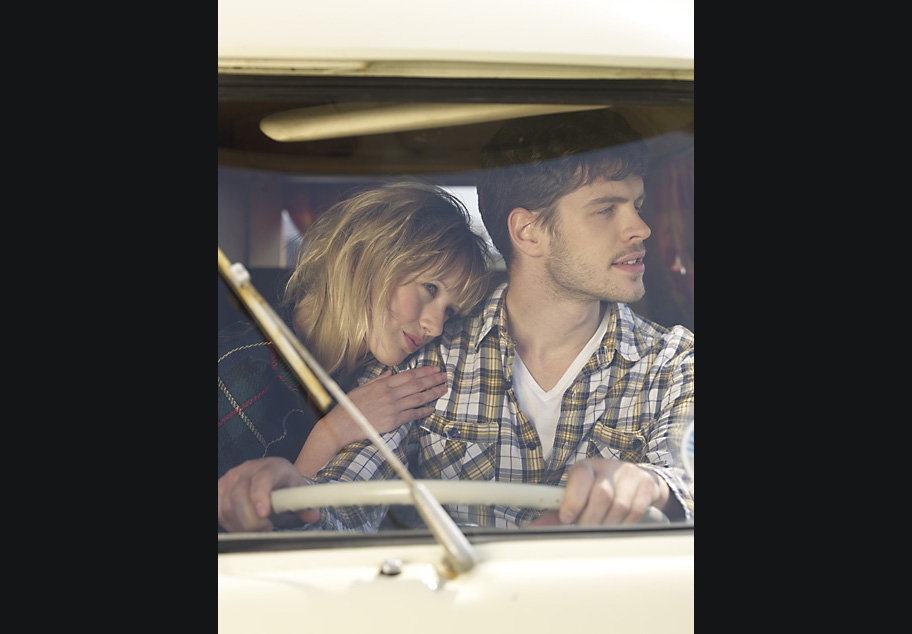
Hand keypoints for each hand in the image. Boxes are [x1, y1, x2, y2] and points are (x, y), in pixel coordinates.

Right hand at [218, 457, 318, 531]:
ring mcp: (230, 479)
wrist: (271, 474)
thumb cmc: (284, 483)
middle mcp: (247, 469)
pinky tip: (242, 525)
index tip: (264, 514)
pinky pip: (218, 511)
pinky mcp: (219, 489)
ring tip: (258, 528)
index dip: (260, 496)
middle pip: (239, 497)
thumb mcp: (298, 490)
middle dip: (252, 520)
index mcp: (271, 467)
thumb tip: (313, 516)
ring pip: (227, 508)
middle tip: (266, 528)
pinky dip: (230, 524)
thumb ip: (305, 503)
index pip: (263, 479)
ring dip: (241, 525)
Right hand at [328, 366, 447, 444]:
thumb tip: (391, 373)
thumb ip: (379, 380)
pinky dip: (423, 411)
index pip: (409, 375)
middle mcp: (390, 394)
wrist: (343, 424)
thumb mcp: (363, 387)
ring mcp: (393, 408)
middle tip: (445, 376)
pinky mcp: (393, 421)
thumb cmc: (351, 405)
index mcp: (384, 384)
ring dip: (433, 393)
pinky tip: (432, 408)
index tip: (435, 369)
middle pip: (417, 385)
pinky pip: (412, 415)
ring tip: (443, 389)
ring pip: (418, 399)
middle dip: (433, 380)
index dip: (425, 372)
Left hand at [531, 459, 669, 525]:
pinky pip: (636, 511)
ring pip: (619, 505)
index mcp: (585, 467)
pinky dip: (626, 525)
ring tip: (601, 530)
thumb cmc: (598, 489)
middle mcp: (607, 467)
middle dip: (591, 519)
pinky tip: (618, 527)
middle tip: (585, 532)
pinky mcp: (646, 485)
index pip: (580, 478)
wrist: (636, 479)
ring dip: (608, 524)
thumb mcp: (577, 495)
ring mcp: (628, 474)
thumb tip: (536, 528)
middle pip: (601, 495)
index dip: (573, 499)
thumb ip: (557, 512)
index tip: (566, 518)